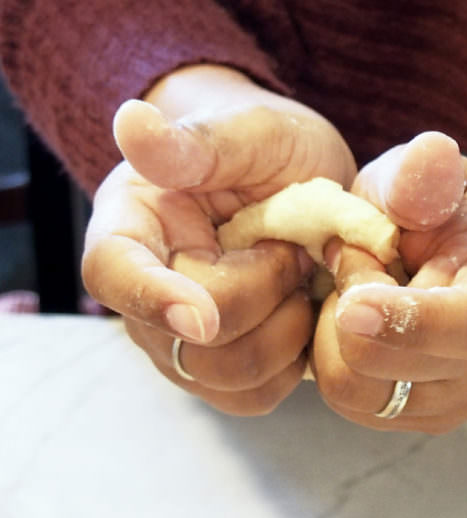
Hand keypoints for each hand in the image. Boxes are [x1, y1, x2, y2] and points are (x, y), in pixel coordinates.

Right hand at [82, 65, 355, 414]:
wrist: (298, 181)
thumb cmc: (267, 149)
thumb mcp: (248, 132)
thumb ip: (196, 144)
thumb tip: (131, 123)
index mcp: (135, 226)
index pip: (112, 275)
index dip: (154, 300)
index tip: (203, 314)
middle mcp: (148, 294)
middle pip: (188, 340)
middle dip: (262, 294)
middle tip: (292, 246)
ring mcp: (183, 339)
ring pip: (227, 377)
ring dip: (284, 330)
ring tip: (298, 275)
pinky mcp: (225, 368)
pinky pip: (256, 395)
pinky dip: (295, 361)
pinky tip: (303, 310)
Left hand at [310, 132, 466, 432]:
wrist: (459, 252)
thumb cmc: (439, 210)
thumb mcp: (426, 179)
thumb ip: (423, 175)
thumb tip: (430, 155)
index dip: (405, 318)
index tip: (350, 295)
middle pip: (389, 370)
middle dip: (346, 309)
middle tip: (351, 258)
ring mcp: (456, 400)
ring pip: (356, 394)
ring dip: (333, 337)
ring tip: (354, 291)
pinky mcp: (418, 416)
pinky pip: (348, 403)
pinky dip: (334, 360)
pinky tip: (352, 322)